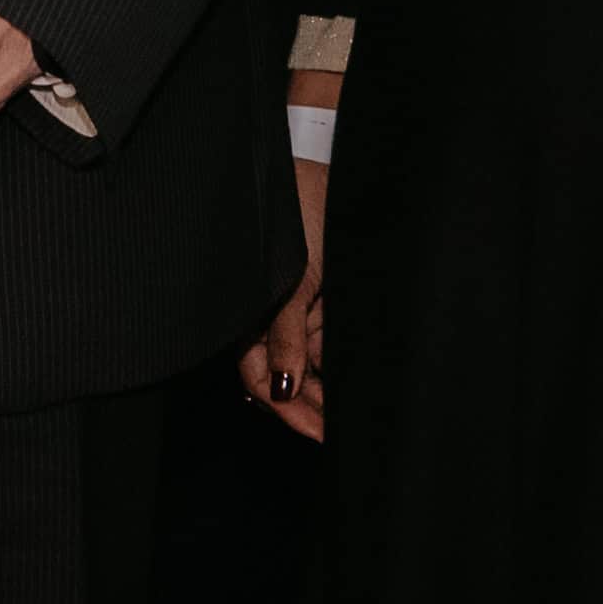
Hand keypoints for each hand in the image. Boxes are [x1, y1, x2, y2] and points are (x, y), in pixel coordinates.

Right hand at [245, 68, 335, 433]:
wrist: (313, 170)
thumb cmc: (293, 218)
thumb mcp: (292, 282)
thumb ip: (282, 336)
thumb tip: (278, 389)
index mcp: (249, 316)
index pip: (262, 380)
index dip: (288, 411)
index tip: (318, 433)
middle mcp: (268, 319)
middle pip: (284, 380)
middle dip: (309, 408)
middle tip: (340, 432)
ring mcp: (294, 309)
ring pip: (306, 365)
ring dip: (326, 389)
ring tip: (351, 412)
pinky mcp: (316, 296)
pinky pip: (323, 338)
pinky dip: (335, 360)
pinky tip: (353, 378)